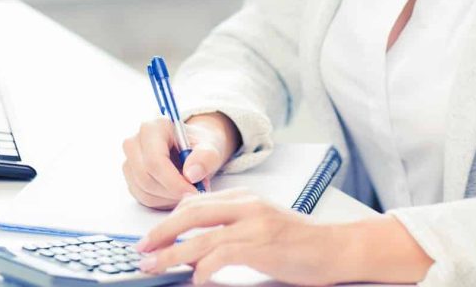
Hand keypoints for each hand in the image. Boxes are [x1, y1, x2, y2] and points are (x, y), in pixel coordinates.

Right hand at [122, 113, 241, 209]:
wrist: (194, 149)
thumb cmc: (200, 146)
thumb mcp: (211, 148)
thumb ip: (206, 157)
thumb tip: (191, 174)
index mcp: (153, 128)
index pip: (154, 161)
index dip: (173, 181)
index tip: (194, 191)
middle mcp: (135, 141)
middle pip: (146, 178)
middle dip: (172, 191)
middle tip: (194, 192)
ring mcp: (130, 160)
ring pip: (144, 191)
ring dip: (168, 198)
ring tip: (188, 189)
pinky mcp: (131, 177)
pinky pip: (142, 198)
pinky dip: (163, 201)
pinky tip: (177, 192)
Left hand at [134, 188, 347, 285]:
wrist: (334, 247)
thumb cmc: (299, 240)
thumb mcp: (262, 222)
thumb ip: (234, 225)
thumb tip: (200, 244)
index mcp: (244, 197)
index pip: (196, 202)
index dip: (169, 219)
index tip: (153, 236)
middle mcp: (246, 205)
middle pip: (191, 214)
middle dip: (161, 232)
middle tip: (141, 249)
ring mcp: (254, 224)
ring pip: (200, 237)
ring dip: (172, 255)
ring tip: (154, 267)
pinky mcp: (261, 246)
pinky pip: (221, 256)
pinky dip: (203, 270)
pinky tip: (196, 281)